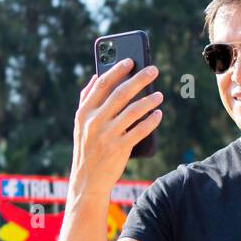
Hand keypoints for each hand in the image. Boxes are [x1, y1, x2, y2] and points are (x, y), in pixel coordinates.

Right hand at [70, 58, 163, 195]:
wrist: (87, 180)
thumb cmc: (87, 147)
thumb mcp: (80, 123)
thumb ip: (86, 99)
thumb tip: (96, 75)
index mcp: (84, 112)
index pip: (102, 84)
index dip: (117, 70)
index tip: (131, 60)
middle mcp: (94, 121)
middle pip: (120, 94)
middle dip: (139, 79)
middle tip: (154, 70)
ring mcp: (107, 135)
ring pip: (133, 111)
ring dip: (149, 100)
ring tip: (160, 94)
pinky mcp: (119, 148)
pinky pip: (139, 131)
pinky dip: (151, 121)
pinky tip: (158, 114)